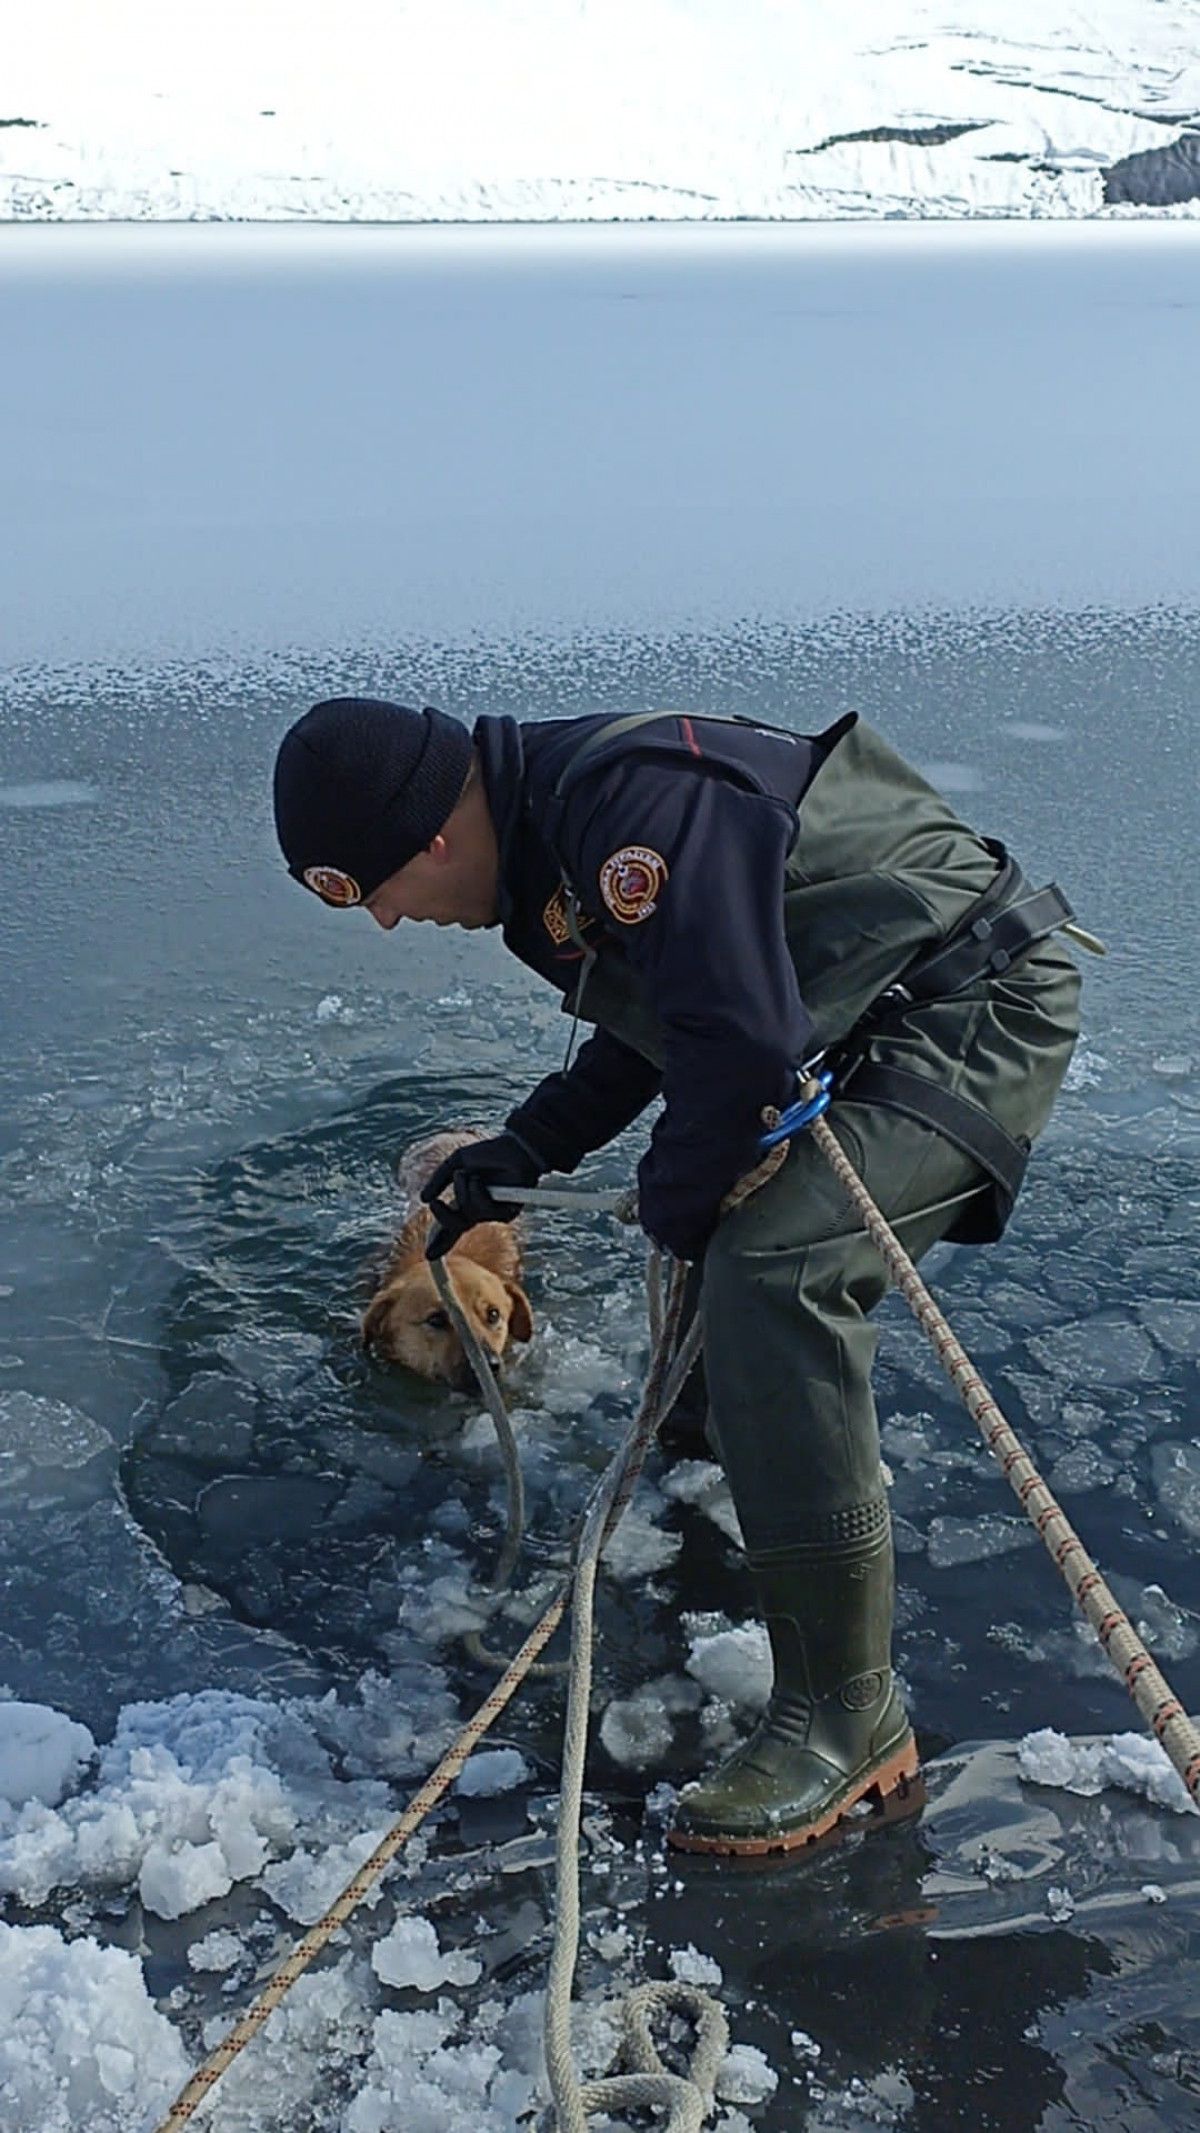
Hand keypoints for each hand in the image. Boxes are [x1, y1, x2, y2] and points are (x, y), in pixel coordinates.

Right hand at [420, 1131, 543, 1259]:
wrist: (514, 1148)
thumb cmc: (490, 1153)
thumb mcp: (457, 1162)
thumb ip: (439, 1179)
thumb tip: (422, 1198)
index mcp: (467, 1200)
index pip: (451, 1225)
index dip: (440, 1241)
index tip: (429, 1255)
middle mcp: (480, 1210)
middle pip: (456, 1226)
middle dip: (443, 1217)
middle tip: (435, 1204)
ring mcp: (493, 1213)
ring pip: (468, 1214)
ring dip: (463, 1192)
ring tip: (472, 1175)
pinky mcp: (507, 1213)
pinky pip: (483, 1210)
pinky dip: (478, 1193)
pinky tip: (481, 1180)